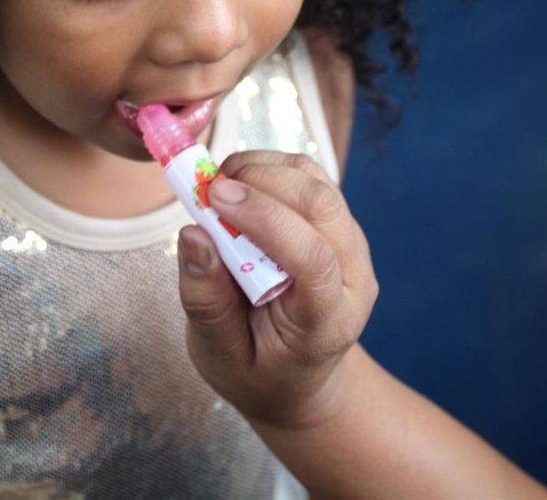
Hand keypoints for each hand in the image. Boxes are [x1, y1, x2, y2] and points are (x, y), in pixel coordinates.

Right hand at [176, 151, 378, 431]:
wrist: (298, 379)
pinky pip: (310, 178)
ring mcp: (352, 246)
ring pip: (317, 180)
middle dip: (262, 180)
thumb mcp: (220, 356)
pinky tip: (239, 189)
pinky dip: (270, 169)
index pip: (313, 257)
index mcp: (328, 321)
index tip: (213, 198)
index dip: (264, 217)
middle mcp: (354, 277)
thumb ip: (207, 301)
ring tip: (219, 188)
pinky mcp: (338, 224)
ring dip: (264, 168)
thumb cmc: (258, 371)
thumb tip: (193, 236)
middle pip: (322, 204)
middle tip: (207, 188)